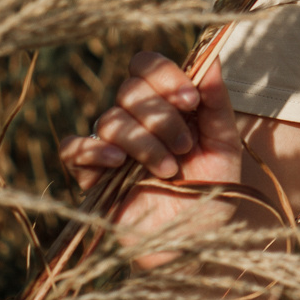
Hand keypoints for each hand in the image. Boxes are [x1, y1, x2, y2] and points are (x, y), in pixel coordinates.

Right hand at [60, 51, 244, 246]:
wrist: (193, 242)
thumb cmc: (212, 192)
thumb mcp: (225, 145)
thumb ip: (217, 102)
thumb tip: (211, 57)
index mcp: (166, 104)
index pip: (147, 65)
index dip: (165, 75)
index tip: (190, 101)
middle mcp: (135, 119)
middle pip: (129, 90)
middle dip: (161, 116)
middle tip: (185, 146)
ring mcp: (111, 146)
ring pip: (110, 119)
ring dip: (144, 142)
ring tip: (168, 169)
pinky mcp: (90, 175)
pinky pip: (74, 148)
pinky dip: (94, 149)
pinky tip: (118, 162)